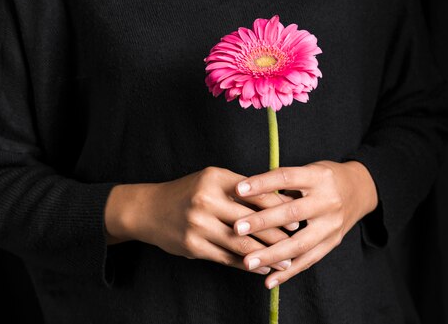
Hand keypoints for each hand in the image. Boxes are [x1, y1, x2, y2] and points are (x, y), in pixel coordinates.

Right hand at [105, 166, 297, 274]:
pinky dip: (249, 265)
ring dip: (268, 254)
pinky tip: (264, 268)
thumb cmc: (187, 193)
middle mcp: (206, 200)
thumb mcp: (210, 180)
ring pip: (242, 243)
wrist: (149, 209)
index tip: (297, 215)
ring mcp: (198, 224)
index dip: (279, 206)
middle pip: (252, 220)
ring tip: (287, 260)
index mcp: (215, 179)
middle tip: (299, 240)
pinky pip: (228, 258)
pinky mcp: (194, 246)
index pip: (255, 193)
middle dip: (279, 233)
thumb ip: (240, 189)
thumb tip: (279, 200)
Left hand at [231, 161, 377, 287]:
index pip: (286, 178)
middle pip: (292, 213)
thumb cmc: (322, 178)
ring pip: (300, 243)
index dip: (262, 183)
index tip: (238, 190)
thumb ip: (282, 184)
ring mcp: (332, 224)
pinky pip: (309, 260)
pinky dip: (288, 272)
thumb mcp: (307, 171)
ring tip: (247, 262)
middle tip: (237, 229)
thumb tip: (245, 194)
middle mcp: (328, 201)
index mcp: (318, 177)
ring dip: (272, 254)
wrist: (360, 190)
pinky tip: (269, 280)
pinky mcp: (333, 242)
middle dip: (262, 222)